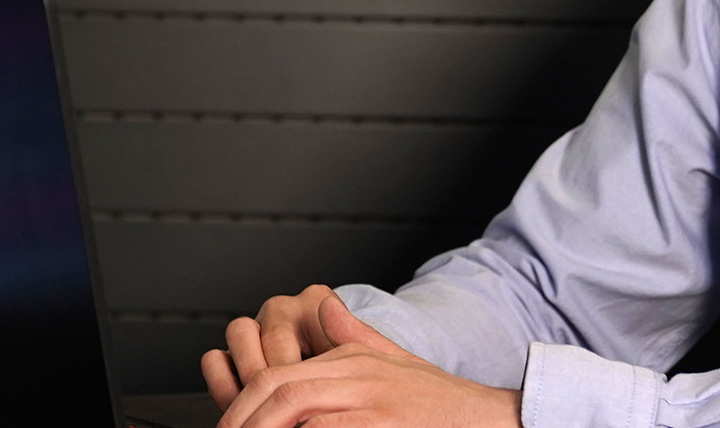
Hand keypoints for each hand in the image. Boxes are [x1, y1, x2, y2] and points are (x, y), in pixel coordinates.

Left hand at [218, 293, 521, 427]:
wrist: (491, 420)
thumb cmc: (442, 406)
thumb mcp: (395, 362)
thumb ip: (355, 335)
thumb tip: (322, 304)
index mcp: (352, 360)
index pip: (278, 375)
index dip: (243, 404)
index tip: (228, 426)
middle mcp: (358, 375)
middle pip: (280, 388)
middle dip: (244, 417)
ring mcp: (371, 401)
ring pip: (296, 406)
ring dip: (266, 426)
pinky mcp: (382, 423)